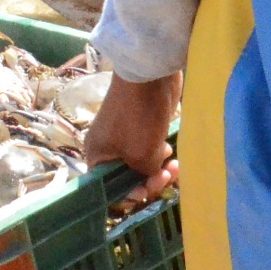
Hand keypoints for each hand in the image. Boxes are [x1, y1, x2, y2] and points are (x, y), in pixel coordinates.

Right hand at [84, 72, 181, 200]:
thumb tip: (149, 178)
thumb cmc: (139, 117)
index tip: (148, 189)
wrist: (149, 74)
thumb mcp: (141, 155)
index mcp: (98, 157)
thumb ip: (144, 175)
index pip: (108, 189)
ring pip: (141, 166)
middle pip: (127, 179)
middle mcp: (107, 150)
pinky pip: (149, 152)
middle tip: (167, 174)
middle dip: (149, 181)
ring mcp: (124, 138)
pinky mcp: (141, 129)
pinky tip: (170, 152)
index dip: (129, 195)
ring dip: (158, 169)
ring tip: (173, 163)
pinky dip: (159, 156)